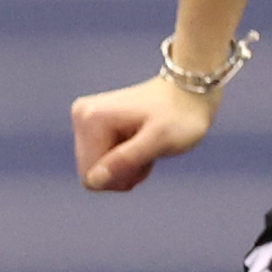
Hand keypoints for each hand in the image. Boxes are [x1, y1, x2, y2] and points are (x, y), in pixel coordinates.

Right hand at [70, 75, 216, 191]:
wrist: (189, 91)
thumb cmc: (180, 116)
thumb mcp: (159, 140)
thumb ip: (125, 160)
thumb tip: (93, 180)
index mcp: (92, 118)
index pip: (91, 175)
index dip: (121, 176)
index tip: (146, 156)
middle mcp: (82, 115)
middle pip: (91, 172)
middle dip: (122, 171)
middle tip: (148, 152)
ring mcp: (86, 119)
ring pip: (97, 169)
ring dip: (125, 166)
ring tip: (146, 146)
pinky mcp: (93, 124)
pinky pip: (101, 159)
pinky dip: (123, 159)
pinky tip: (140, 144)